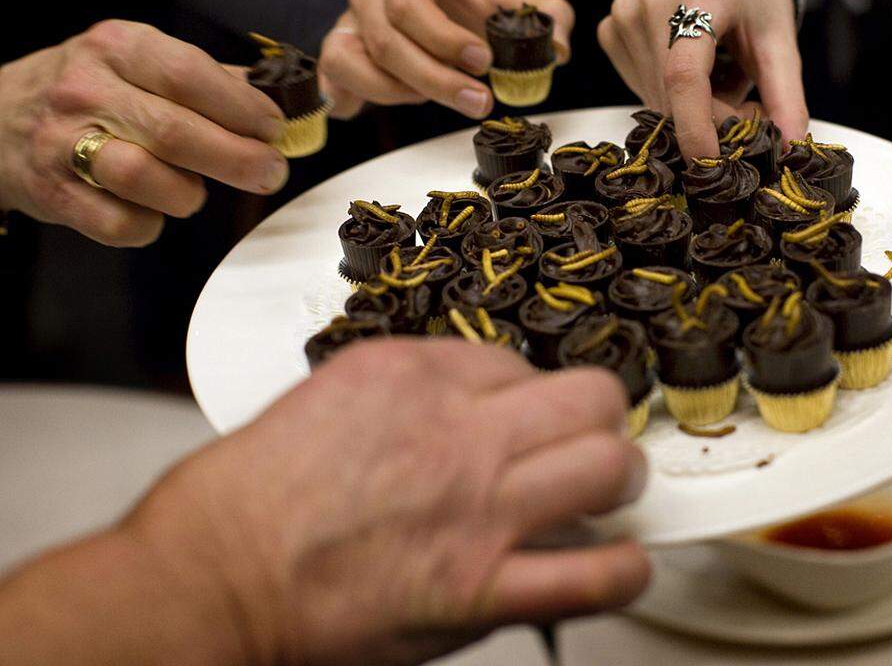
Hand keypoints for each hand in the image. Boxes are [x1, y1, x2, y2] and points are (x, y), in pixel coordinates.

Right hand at [0, 20, 287, 246]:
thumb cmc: (90, 92)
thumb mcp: (136, 62)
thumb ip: (207, 80)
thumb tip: (282, 104)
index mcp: (118, 47)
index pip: (191, 75)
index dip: (244, 108)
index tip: (276, 130)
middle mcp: (87, 89)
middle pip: (177, 132)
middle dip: (238, 159)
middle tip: (270, 172)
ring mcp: (64, 143)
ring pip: (147, 179)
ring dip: (188, 193)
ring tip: (195, 190)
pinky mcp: (54, 194)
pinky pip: (121, 223)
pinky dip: (149, 225)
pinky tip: (151, 210)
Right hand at [124, 339, 648, 663]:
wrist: (209, 577)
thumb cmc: (247, 500)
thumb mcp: (327, 399)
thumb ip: (406, 398)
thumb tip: (461, 406)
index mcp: (413, 376)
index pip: (518, 363)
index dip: (532, 395)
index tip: (531, 417)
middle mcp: (457, 432)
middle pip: (588, 397)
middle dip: (599, 418)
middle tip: (592, 440)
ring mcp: (477, 509)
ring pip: (608, 467)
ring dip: (621, 480)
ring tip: (610, 496)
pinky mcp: (480, 589)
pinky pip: (593, 575)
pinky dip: (622, 571)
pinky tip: (617, 565)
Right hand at [321, 0, 573, 120]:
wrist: (416, 5)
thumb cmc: (460, 5)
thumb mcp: (502, 2)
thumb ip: (542, 16)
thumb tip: (562, 49)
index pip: (411, 4)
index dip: (445, 39)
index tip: (484, 61)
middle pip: (388, 43)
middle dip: (437, 80)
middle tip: (482, 103)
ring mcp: (344, 25)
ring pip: (360, 67)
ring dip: (409, 94)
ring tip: (452, 96)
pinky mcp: (333, 58)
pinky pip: (337, 84)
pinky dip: (367, 100)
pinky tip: (407, 103)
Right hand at [599, 0, 806, 161]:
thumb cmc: (754, 0)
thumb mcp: (780, 42)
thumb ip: (786, 97)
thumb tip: (791, 148)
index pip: (686, 75)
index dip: (696, 126)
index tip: (711, 162)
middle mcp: (651, 2)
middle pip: (672, 94)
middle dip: (709, 120)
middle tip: (744, 107)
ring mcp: (624, 16)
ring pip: (655, 99)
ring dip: (691, 110)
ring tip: (720, 80)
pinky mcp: (610, 31)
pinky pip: (640, 89)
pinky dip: (670, 97)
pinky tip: (692, 73)